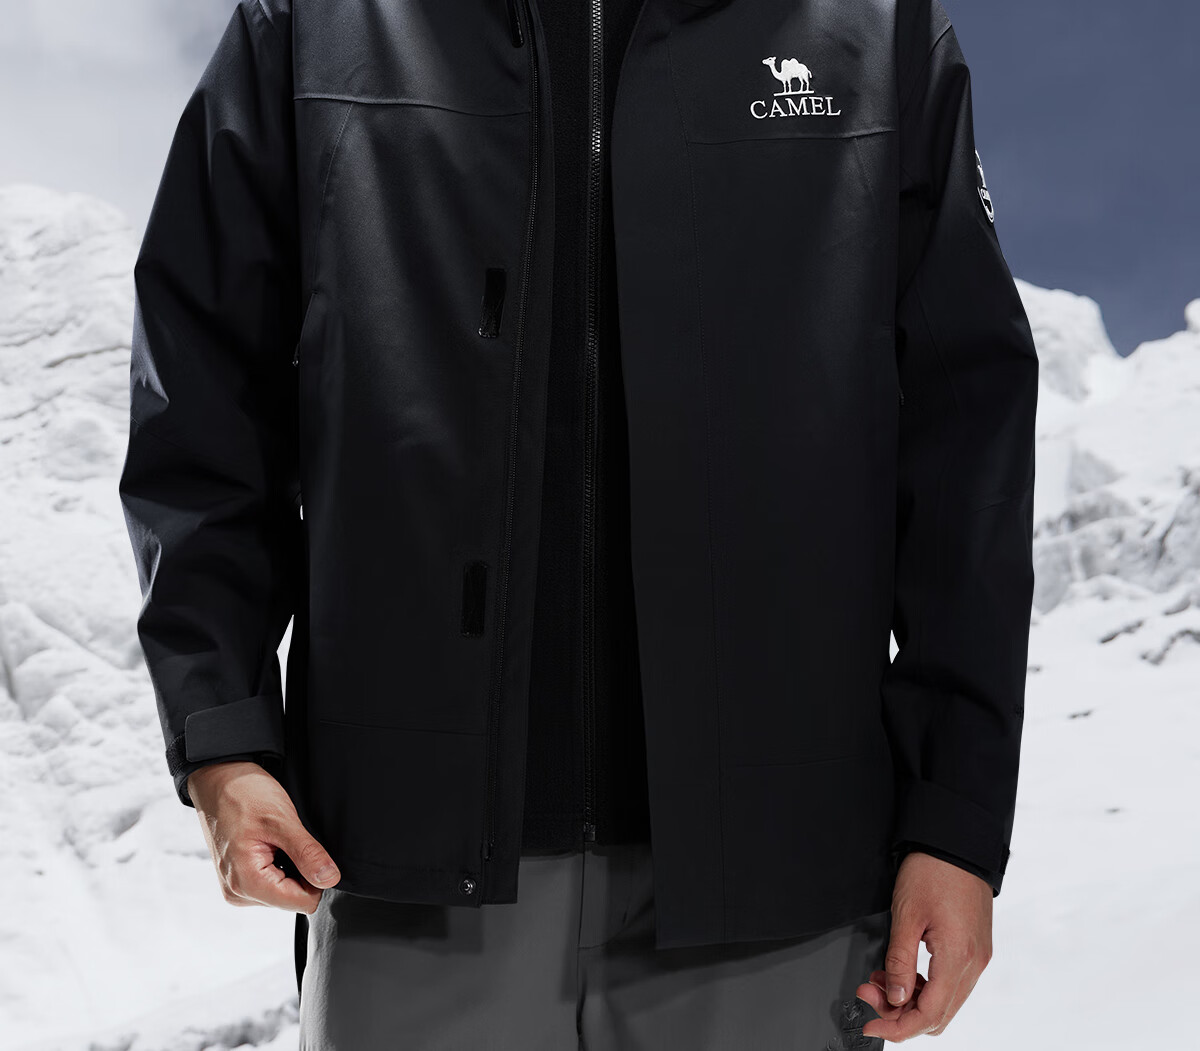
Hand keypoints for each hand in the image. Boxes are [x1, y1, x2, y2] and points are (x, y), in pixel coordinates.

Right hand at [188, 759, 340, 913]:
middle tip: (289, 840)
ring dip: (289, 867)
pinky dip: (279, 865)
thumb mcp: (282, 821)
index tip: (310, 852)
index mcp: (247, 883)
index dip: (316, 878)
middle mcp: (238, 893)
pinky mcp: (238, 880)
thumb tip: (330, 879)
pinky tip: (270, 845)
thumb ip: (307, 854)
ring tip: (276, 840)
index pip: (302, 903)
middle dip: (301, 871)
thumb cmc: (244, 795)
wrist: (218, 780)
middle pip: (293, 899)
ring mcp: (236, 888)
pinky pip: (272, 884)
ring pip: (284, 893)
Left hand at [856, 851, 992, 1040]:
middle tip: (869, 995)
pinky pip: (951, 981)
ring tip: (879, 979)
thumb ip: (899, 962)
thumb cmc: (932, 870)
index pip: (930, 1014)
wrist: (955, 843)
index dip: (899, 1026)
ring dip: (911, 998)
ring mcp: (977, 956)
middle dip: (900, 1013)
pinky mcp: (975, 947)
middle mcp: (974, 962)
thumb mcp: (906, 915)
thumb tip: (894, 998)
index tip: (872, 1024)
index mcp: (958, 957)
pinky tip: (901, 970)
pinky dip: (925, 984)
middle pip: (938, 1013)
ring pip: (944, 1000)